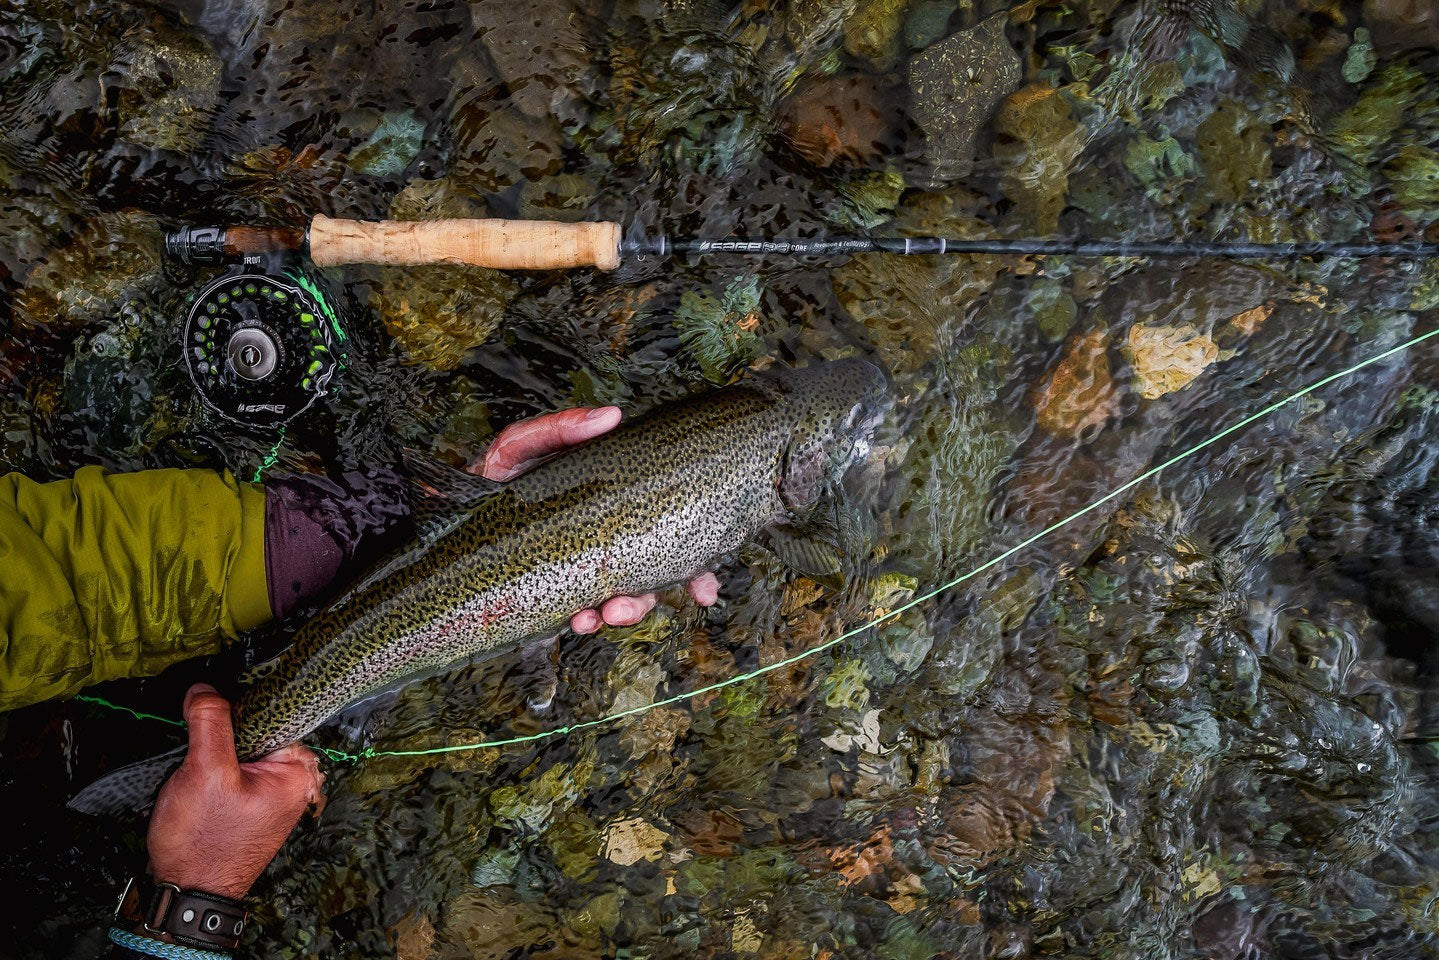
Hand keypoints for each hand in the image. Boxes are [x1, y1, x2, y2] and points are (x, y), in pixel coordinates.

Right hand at [147, 684, 323, 898]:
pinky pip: (234, 770)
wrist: (186, 894)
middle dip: (225, 734)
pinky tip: (197, 780)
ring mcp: (271, 795)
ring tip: (196, 771)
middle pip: (256, 732)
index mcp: (297, 771)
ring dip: (214, 754)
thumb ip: (211, 724)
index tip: (211, 703)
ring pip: (240, 751)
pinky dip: (214, 770)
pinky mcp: (249, 804)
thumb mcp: (206, 772)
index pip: (275, 715)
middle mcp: (292, 782)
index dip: (240, 706)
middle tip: (200, 749)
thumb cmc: (202, 841)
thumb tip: (205, 688)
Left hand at [476, 405, 720, 632]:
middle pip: (649, 576)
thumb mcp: (520, 446)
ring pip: (621, 602)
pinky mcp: (556, 596)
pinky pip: (585, 616)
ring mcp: (582, 571)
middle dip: (648, 600)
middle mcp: (605, 541)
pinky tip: (579, 619)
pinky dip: (588, 621)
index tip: (706, 588)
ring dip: (620, 614)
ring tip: (598, 616)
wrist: (440, 520)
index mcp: (611, 505)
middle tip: (626, 606)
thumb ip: (560, 429)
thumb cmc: (490, 478)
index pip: (663, 529)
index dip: (693, 562)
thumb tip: (612, 415)